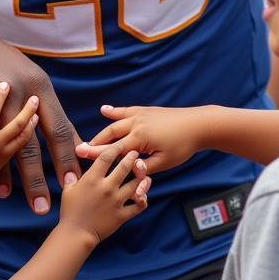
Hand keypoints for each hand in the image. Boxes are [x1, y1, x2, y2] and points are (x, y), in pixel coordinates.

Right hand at [0, 13, 81, 215]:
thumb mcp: (26, 73)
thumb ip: (46, 104)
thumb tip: (71, 134)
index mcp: (37, 85)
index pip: (58, 127)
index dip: (66, 157)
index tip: (74, 182)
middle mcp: (18, 94)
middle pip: (32, 144)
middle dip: (41, 179)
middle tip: (46, 207)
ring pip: (6, 148)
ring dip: (15, 180)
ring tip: (22, 203)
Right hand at [59, 146, 150, 246]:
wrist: (76, 234)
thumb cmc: (70, 211)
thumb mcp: (68, 190)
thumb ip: (72, 177)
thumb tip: (71, 167)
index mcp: (92, 179)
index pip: (106, 156)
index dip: (115, 147)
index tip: (120, 144)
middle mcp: (106, 187)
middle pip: (124, 167)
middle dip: (131, 157)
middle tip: (135, 152)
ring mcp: (116, 201)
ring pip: (134, 184)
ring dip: (140, 176)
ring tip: (142, 172)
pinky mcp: (122, 215)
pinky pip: (138, 205)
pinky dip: (143, 200)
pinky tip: (143, 196)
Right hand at [76, 105, 203, 173]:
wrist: (198, 123)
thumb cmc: (182, 146)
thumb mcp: (164, 162)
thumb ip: (145, 167)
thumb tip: (130, 169)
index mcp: (140, 138)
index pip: (113, 148)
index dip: (96, 152)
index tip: (81, 154)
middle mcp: (136, 123)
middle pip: (111, 133)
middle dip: (96, 141)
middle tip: (81, 148)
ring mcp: (141, 115)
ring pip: (116, 122)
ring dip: (103, 130)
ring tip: (91, 137)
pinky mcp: (146, 110)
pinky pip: (126, 111)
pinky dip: (114, 111)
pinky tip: (104, 110)